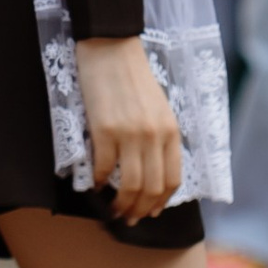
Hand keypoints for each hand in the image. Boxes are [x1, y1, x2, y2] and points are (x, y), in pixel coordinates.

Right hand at [76, 35, 183, 223]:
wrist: (111, 48)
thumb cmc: (134, 78)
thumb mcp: (160, 109)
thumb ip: (160, 139)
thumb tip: (151, 172)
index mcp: (171, 131)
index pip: (172, 180)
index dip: (160, 203)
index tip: (150, 212)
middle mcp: (155, 136)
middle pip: (151, 189)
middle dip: (139, 211)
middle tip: (128, 219)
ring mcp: (130, 134)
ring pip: (129, 186)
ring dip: (120, 206)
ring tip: (112, 210)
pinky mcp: (105, 130)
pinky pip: (103, 168)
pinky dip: (98, 182)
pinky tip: (95, 184)